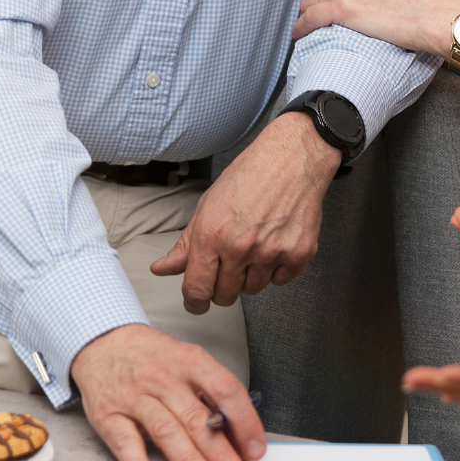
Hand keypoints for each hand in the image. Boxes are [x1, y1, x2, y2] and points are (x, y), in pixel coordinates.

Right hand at [72, 323, 264, 460]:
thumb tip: (238, 434)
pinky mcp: (109, 415)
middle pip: (198, 418)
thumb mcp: (187, 361)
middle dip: (221, 453)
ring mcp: (135, 396)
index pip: (225, 390)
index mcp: (190, 361)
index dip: (244, 421)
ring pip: (167, 431)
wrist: (103, 343)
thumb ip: (210, 394)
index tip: (256, 448)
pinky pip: (124, 441)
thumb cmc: (152, 357)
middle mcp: (164, 377)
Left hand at [151, 112, 339, 312]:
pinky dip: (277, 269)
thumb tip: (161, 269)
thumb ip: (185, 243)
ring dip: (250, 275)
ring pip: (253, 289)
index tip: (197, 302)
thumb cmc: (249, 176)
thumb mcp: (208, 206)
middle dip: (223, 286)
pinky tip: (275, 243)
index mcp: (211, 235)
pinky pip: (280, 280)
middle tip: (230, 262)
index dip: (194, 302)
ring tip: (255, 245)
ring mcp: (271, 252)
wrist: (293, 158)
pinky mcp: (298, 253)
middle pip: (225, 296)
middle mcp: (240, 247)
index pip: (197, 290)